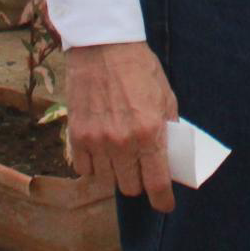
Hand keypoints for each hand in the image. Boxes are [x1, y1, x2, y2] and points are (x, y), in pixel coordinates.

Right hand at [65, 40, 179, 211]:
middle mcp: (122, 143)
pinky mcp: (77, 135)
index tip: (165, 204)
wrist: (103, 46)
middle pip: (130, 187)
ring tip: (120, 159)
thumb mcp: (166, 95)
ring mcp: (97, 141)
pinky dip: (93, 167)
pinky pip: (84, 169)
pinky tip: (100, 153)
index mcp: (149, 133)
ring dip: (116, 175)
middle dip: (139, 182)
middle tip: (141, 170)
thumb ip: (169, 128)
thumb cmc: (139, 67)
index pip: (156, 182)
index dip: (163, 199)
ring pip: (107, 182)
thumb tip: (172, 155)